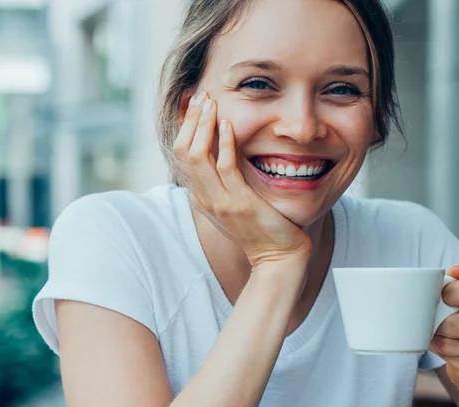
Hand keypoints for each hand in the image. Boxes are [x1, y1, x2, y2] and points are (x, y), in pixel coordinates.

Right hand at [172, 92, 310, 267]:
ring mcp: (219, 202)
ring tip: (211, 103)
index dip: (185, 127)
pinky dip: (224, 143)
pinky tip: (229, 125)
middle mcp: (204, 198)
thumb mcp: (235, 201)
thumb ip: (225, 179)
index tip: (195, 104)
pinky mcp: (239, 203)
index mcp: (201, 196)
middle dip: (191, 120)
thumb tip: (223, 150)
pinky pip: (225, 168)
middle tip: (202, 97)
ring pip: (197, 156)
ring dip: (203, 125)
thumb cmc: (263, 228)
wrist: (278, 258)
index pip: (180, 155)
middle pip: (182, 151)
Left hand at [429, 264, 458, 387]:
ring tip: (434, 330)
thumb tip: (455, 271)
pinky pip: (450, 360)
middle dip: (438, 320)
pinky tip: (441, 345)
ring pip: (451, 344)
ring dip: (435, 336)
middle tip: (430, 316)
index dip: (449, 292)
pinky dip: (439, 351)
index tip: (439, 295)